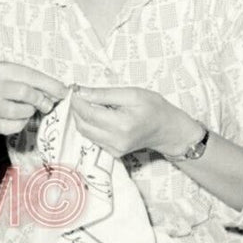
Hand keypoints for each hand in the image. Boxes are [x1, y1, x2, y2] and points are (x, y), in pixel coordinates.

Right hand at [0, 63, 66, 137]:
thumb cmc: (6, 91)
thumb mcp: (18, 80)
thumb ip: (37, 84)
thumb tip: (61, 92)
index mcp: (2, 69)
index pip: (32, 75)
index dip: (51, 85)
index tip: (64, 92)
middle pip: (25, 92)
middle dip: (41, 100)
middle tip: (47, 105)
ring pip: (20, 111)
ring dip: (29, 112)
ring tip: (28, 110)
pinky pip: (14, 126)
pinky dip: (21, 124)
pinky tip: (18, 119)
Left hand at [71, 86, 199, 158]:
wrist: (168, 129)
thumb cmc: (154, 108)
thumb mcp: (132, 94)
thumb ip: (104, 94)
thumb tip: (81, 92)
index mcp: (122, 125)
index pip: (88, 113)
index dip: (77, 101)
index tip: (74, 90)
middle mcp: (116, 141)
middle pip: (82, 125)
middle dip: (76, 109)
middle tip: (79, 94)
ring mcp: (114, 150)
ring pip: (85, 133)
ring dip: (81, 117)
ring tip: (88, 102)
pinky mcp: (113, 153)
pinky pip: (93, 138)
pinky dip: (90, 125)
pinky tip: (97, 114)